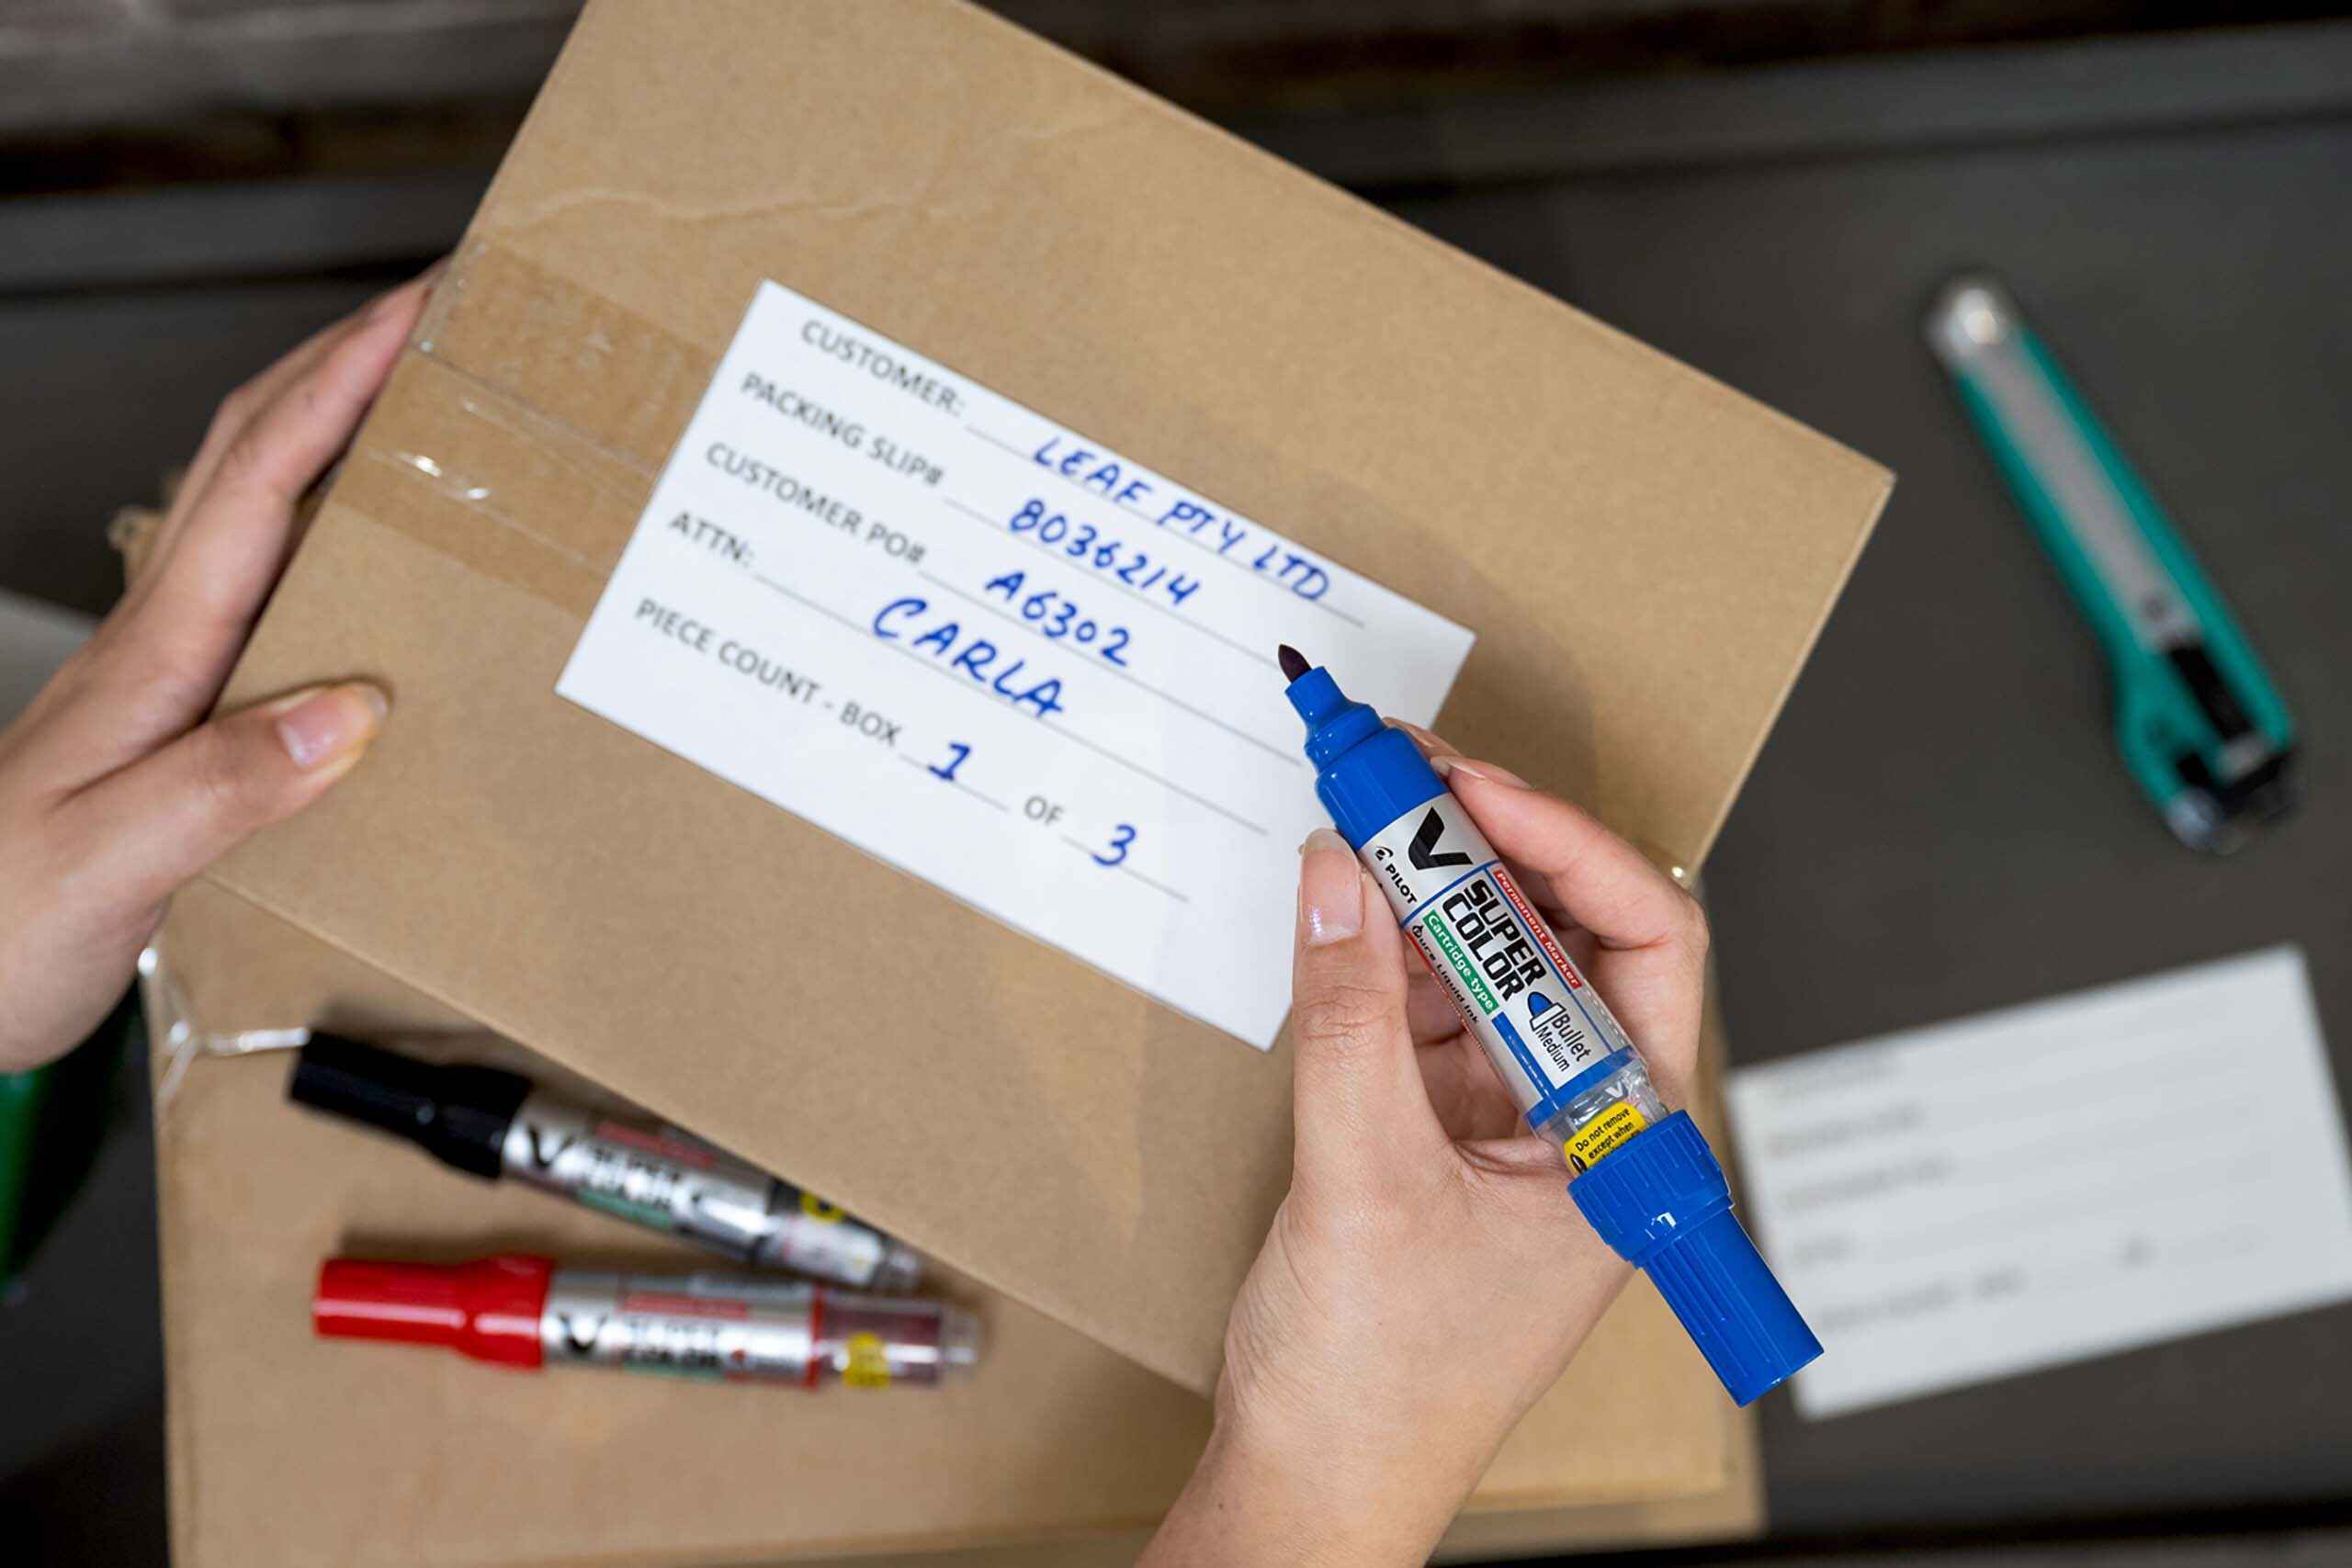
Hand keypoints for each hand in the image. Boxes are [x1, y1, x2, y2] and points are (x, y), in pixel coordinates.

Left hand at [0, 269, 436, 1071]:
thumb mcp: (109, 861)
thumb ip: (228, 782)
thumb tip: (354, 706)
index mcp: (157, 651)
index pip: (256, 478)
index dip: (337, 383)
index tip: (417, 312)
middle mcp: (168, 640)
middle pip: (256, 455)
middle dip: (346, 364)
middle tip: (445, 318)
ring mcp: (179, 672)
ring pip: (267, 509)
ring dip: (343, 433)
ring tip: (437, 407)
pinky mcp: (196, 715)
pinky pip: (282, 593)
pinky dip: (343, 537)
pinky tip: (396, 563)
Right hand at [1141, 740, 1708, 1567]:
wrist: (1311, 1480)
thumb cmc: (1381, 1384)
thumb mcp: (1364, 1180)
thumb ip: (1347, 1015)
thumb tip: (1337, 873)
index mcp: (1629, 1139)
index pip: (1645, 944)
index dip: (1565, 847)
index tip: (1470, 790)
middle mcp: (1586, 1116)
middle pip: (1564, 935)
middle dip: (1483, 845)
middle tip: (1397, 769)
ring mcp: (1510, 1118)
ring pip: (1486, 958)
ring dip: (1421, 883)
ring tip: (1359, 806)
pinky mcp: (1435, 1123)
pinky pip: (1419, 1001)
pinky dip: (1378, 944)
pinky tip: (1337, 896)